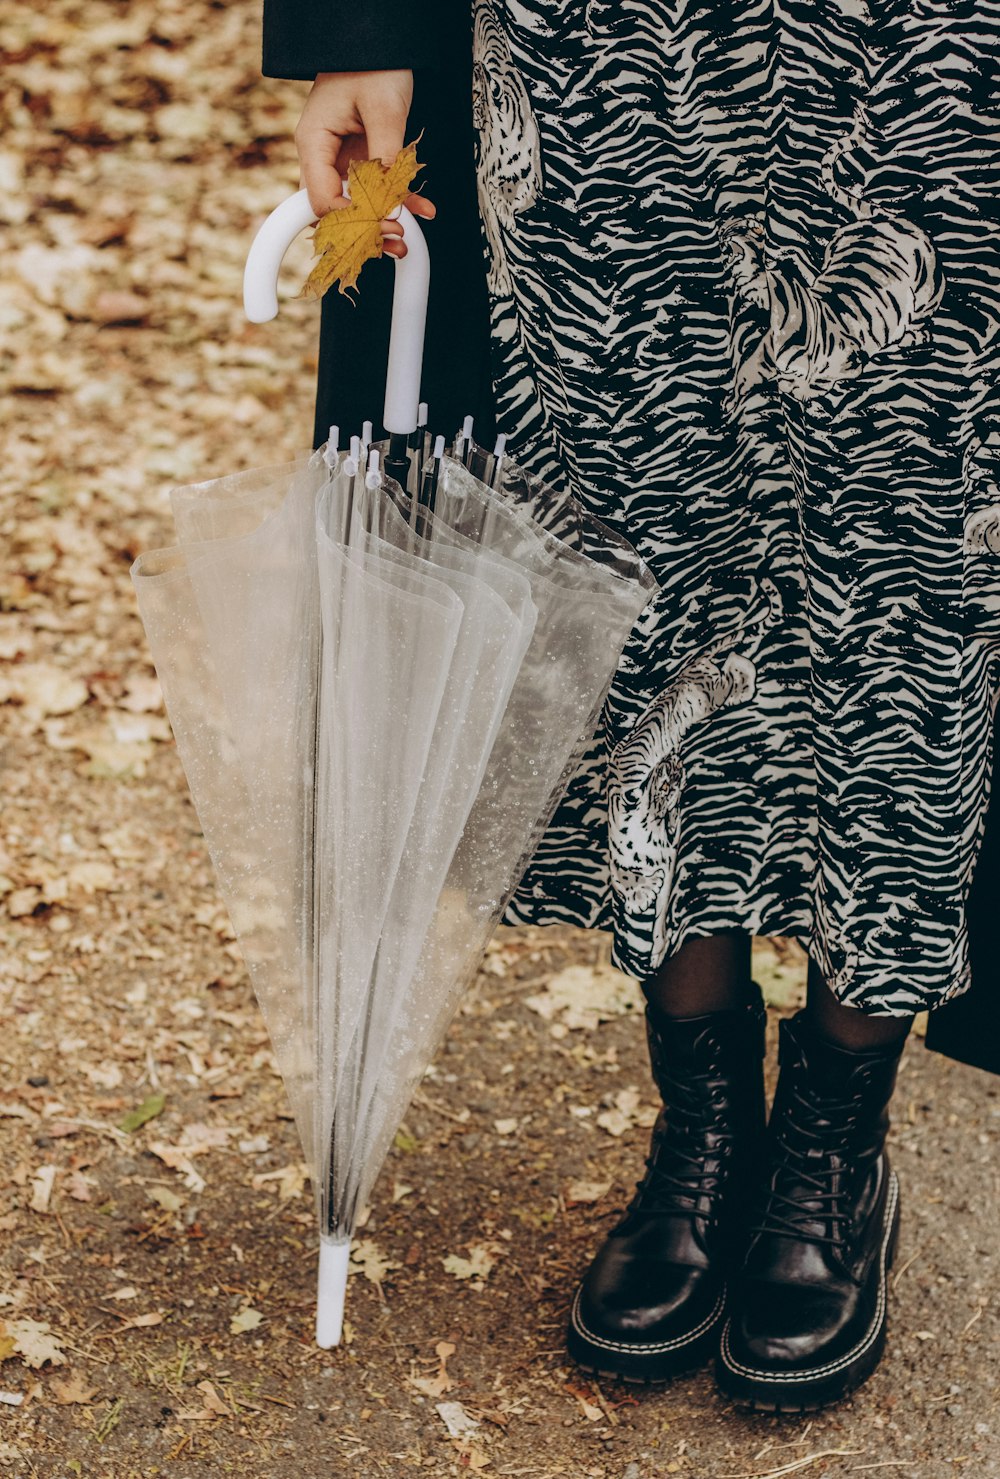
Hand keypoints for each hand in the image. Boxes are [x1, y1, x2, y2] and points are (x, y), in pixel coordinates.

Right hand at [295, 70, 435, 258]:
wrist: (376, 43)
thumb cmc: (371, 65)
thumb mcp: (383, 109)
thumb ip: (387, 156)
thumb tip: (392, 201)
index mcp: (314, 144)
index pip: (321, 201)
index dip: (351, 221)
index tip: (382, 226)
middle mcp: (322, 157)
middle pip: (332, 211)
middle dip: (363, 233)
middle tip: (395, 241)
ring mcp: (340, 161)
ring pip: (354, 207)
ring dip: (379, 226)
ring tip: (405, 241)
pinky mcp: (360, 160)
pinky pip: (374, 191)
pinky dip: (396, 203)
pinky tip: (420, 210)